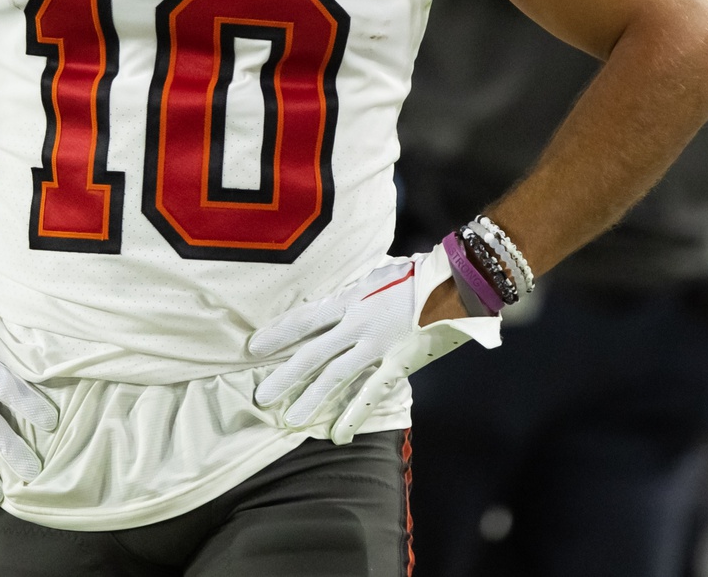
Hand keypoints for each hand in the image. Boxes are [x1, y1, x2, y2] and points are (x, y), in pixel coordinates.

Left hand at [249, 245, 499, 443]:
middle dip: (285, 375)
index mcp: (350, 299)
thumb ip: (351, 289)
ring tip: (289, 418)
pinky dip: (353, 414)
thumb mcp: (373, 274)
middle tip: (261, 396)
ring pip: (335, 377)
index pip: (305, 319)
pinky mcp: (396, 363)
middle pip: (312, 353)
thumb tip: (331, 296)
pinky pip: (370, 392)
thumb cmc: (414, 272)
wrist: (452, 283)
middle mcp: (357, 325)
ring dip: (310, 398)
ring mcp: (375, 347)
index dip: (279, 333)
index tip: (255, 346)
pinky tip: (336, 434)